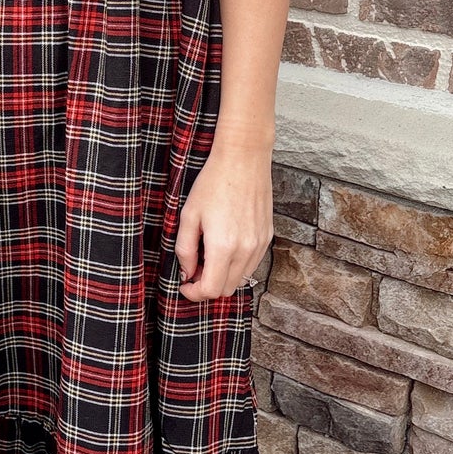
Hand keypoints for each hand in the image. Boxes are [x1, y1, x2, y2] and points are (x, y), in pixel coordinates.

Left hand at [174, 140, 273, 300]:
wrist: (243, 159)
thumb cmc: (213, 184)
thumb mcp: (189, 216)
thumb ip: (185, 250)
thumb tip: (187, 273)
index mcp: (223, 247)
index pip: (211, 290)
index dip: (194, 293)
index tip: (185, 284)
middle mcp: (246, 250)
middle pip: (227, 289)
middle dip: (208, 285)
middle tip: (194, 266)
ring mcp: (260, 244)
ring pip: (241, 279)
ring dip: (223, 275)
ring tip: (210, 253)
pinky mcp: (268, 237)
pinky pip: (251, 264)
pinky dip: (237, 264)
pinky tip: (226, 244)